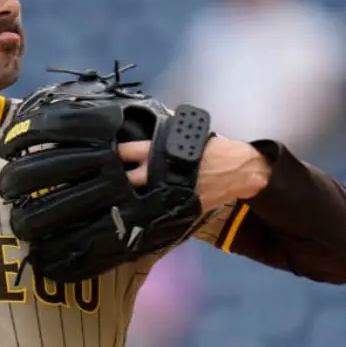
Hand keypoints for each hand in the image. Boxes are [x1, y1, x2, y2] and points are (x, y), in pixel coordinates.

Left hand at [117, 135, 269, 211]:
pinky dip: (150, 208)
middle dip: (117, 180)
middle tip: (108, 180)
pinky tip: (144, 208)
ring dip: (131, 196)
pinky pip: (158, 208)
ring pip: (139, 197)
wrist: (240, 170)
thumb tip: (150, 143)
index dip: (116, 154)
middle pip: (127, 179)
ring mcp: (167, 192)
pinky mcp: (178, 206)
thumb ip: (167, 142)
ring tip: (120, 197)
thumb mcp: (188, 138)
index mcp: (161, 151)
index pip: (129, 151)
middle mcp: (159, 172)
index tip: (105, 155)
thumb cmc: (216, 150)